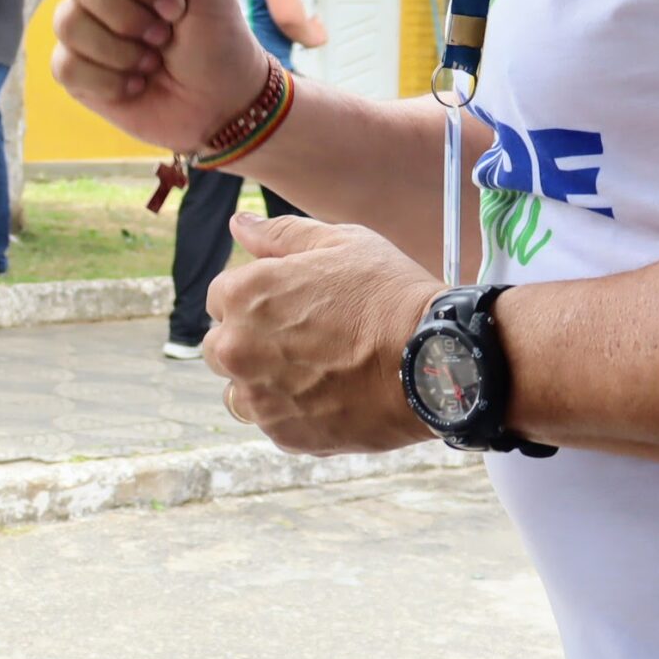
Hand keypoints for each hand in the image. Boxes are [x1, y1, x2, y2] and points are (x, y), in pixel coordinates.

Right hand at [52, 0, 268, 152]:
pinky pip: (67, 65)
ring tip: (152, 64)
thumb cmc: (219, 37)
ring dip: (123, 53)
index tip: (178, 5)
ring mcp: (84, 24)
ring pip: (69, 23)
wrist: (220, 106)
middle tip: (165, 36)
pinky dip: (109, 82)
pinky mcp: (74, 67)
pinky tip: (134, 86)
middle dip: (130, 16)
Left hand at [204, 213, 441, 454]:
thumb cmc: (391, 295)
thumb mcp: (340, 243)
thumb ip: (280, 234)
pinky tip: (333, 398)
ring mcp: (257, 396)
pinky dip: (296, 414)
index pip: (221, 298)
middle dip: (252, 343)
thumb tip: (240, 224)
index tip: (292, 307)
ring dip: (266, 383)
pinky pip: (274, 423)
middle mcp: (236, 347)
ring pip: (241, 391)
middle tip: (305, 341)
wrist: (436, 361)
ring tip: (318, 374)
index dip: (258, 301)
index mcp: (241, 295)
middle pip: (222, 346)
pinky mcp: (283, 434)